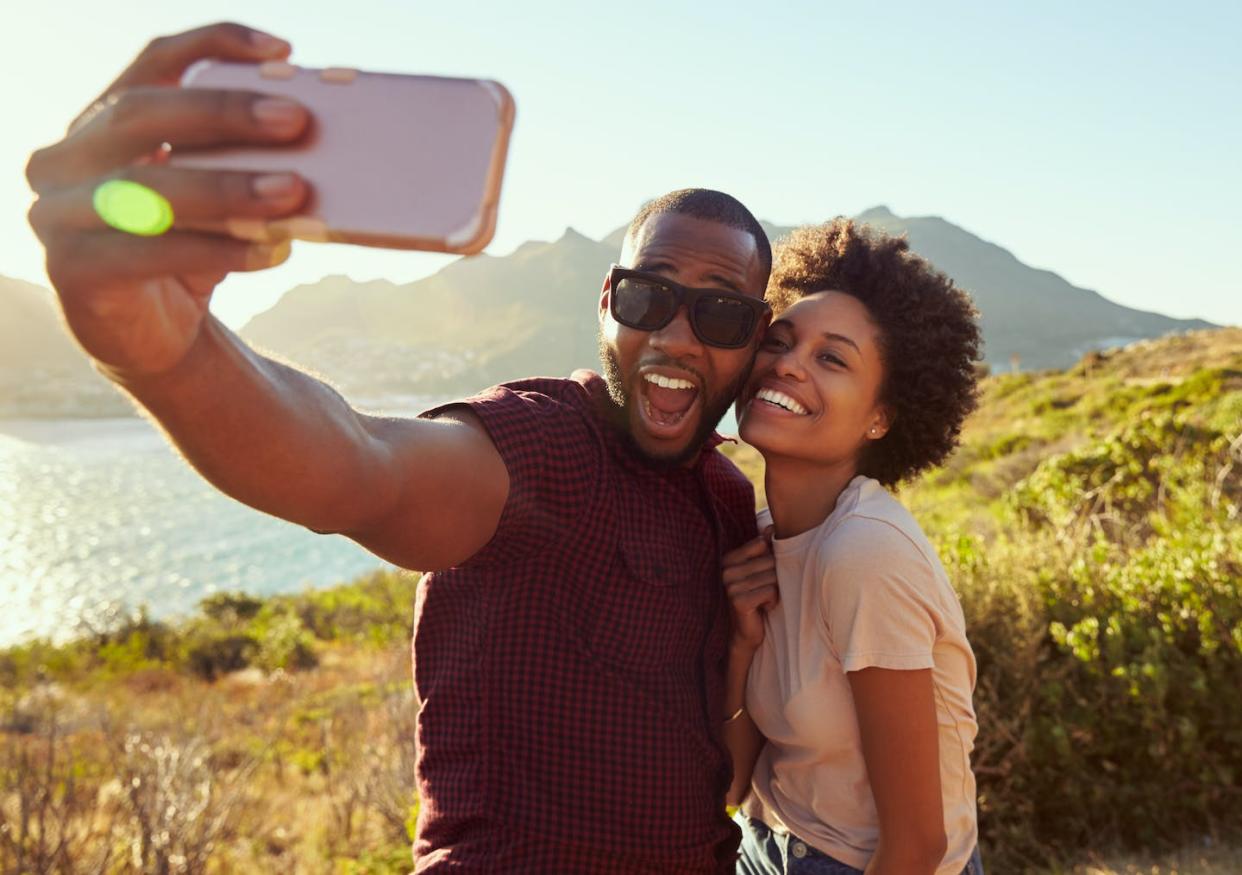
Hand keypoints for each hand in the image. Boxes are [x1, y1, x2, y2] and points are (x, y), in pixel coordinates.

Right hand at [25, 22, 311, 378]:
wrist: (154, 336)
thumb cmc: (189, 251)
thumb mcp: (214, 198)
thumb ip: (239, 161)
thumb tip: (318, 133)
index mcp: (99, 121)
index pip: (153, 62)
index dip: (213, 44)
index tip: (281, 52)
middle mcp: (64, 158)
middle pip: (142, 115)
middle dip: (223, 113)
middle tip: (296, 119)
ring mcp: (56, 213)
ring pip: (145, 187)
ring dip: (227, 188)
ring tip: (293, 190)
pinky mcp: (71, 270)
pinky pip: (150, 252)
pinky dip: (218, 250)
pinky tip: (271, 251)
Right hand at [723, 529, 777, 651]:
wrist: (746, 634)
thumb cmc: (757, 599)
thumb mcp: (760, 571)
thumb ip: (764, 549)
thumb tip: (772, 526)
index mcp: (728, 559)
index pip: (761, 544)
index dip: (771, 559)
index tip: (762, 574)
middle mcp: (726, 570)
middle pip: (769, 560)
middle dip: (775, 577)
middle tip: (764, 591)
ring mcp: (730, 585)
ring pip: (772, 576)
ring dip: (775, 590)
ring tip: (763, 600)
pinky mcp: (738, 601)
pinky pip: (770, 591)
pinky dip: (773, 601)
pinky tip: (762, 608)